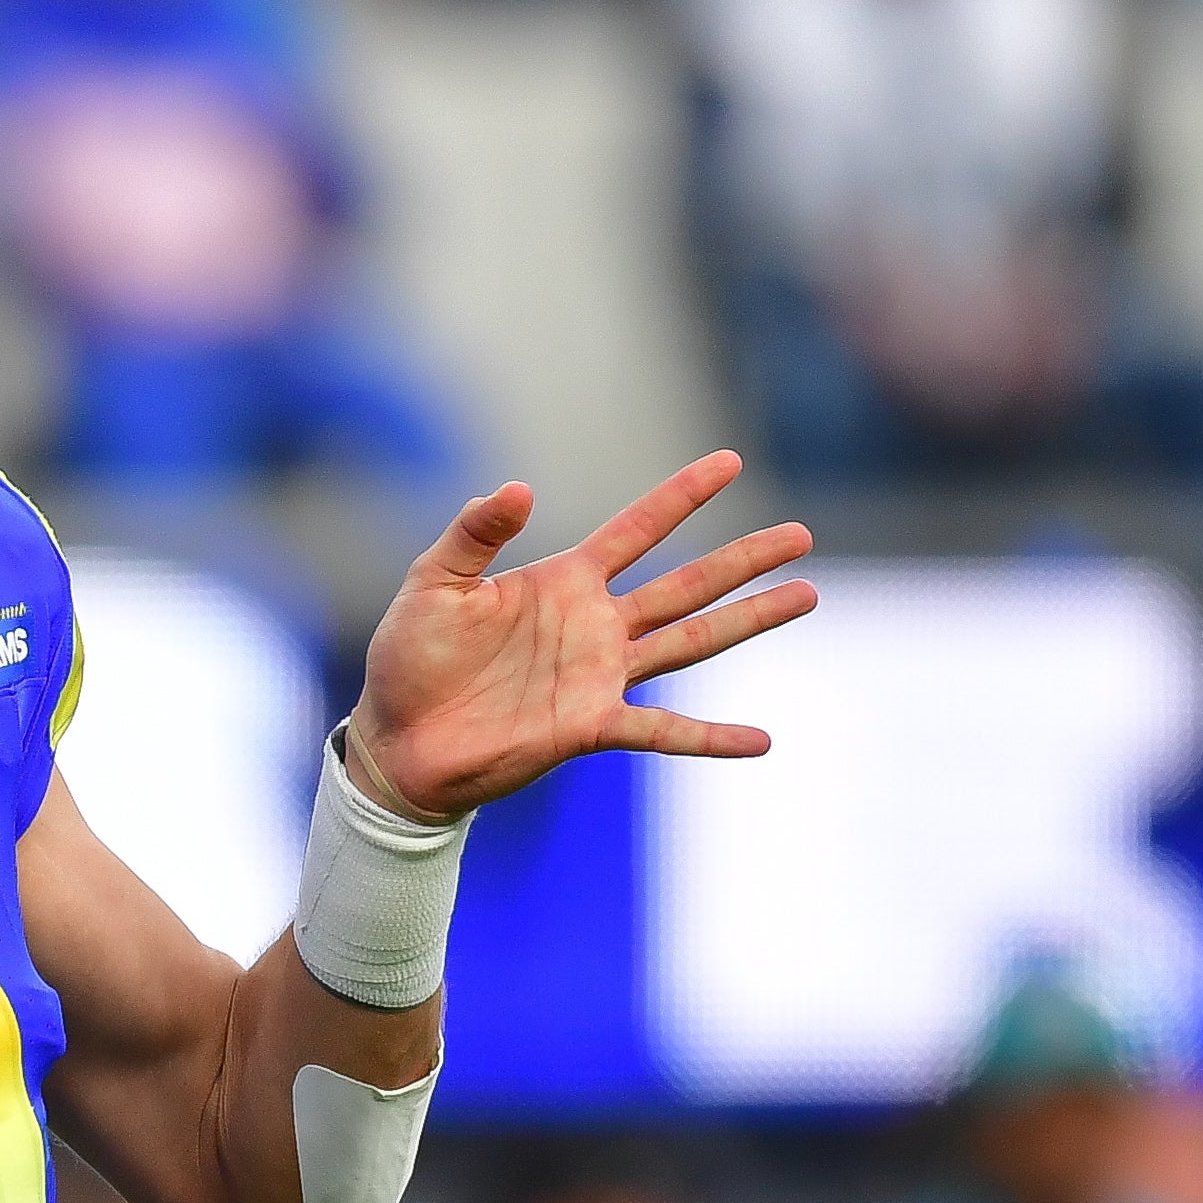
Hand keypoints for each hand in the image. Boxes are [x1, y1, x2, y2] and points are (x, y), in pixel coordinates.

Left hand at [347, 452, 816, 816]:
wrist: (398, 740)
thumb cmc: (411, 660)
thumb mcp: (433, 583)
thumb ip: (474, 534)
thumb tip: (516, 487)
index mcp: (563, 583)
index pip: (637, 530)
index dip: (681, 497)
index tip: (730, 461)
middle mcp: (594, 626)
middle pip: (686, 584)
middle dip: (743, 560)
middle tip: (803, 535)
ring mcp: (598, 677)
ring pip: (691, 642)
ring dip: (748, 622)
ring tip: (804, 596)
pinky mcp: (589, 727)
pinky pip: (662, 730)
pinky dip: (710, 737)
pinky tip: (760, 741)